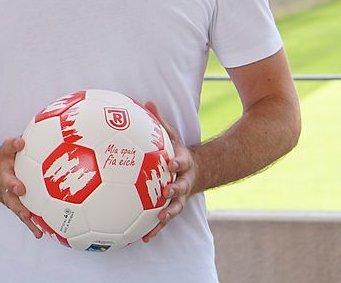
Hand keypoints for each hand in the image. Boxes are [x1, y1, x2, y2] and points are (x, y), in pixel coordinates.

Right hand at [0, 137, 42, 239]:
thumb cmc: (2, 159)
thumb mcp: (5, 150)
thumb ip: (13, 144)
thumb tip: (21, 141)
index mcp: (4, 177)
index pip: (8, 180)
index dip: (13, 185)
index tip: (20, 189)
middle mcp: (7, 192)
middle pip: (13, 202)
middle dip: (20, 208)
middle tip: (27, 214)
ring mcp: (11, 201)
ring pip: (19, 213)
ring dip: (28, 222)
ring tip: (38, 232)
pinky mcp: (16, 206)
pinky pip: (25, 217)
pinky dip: (33, 226)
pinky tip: (42, 233)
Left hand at [141, 102, 196, 242]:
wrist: (197, 171)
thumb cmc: (176, 151)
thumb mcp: (171, 135)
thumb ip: (159, 122)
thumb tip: (146, 102)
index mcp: (183, 163)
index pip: (181, 162)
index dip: (176, 162)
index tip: (170, 163)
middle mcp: (184, 181)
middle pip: (181, 187)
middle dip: (174, 190)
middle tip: (165, 192)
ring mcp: (180, 196)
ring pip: (176, 207)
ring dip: (168, 214)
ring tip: (158, 220)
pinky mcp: (173, 207)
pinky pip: (164, 220)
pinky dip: (156, 229)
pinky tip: (144, 238)